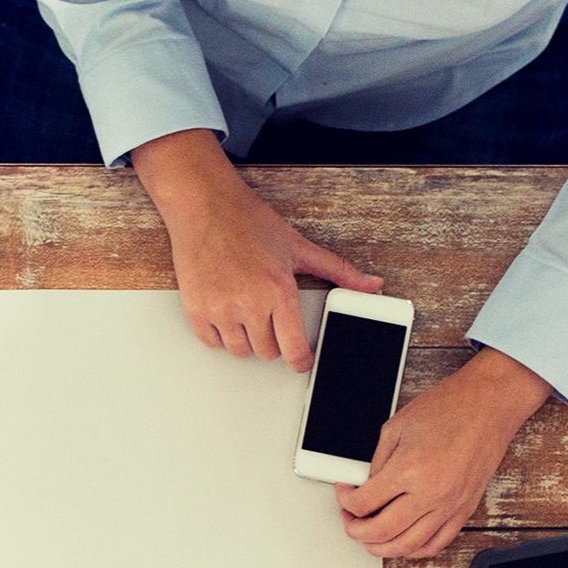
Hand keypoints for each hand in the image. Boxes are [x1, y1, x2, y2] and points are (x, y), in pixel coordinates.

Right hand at [134, 130, 381, 368]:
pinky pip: (212, 342)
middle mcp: (249, 304)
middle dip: (273, 342)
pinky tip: (227, 313)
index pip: (293, 350)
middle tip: (271, 318)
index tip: (302, 361)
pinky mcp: (196, 309)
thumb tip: (371, 285)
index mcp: (278, 291)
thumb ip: (338, 271)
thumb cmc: (248, 222)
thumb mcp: (299, 246)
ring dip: (247, 340)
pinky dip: (221, 334)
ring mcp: (220, 309)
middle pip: (267, 353)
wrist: (206, 206)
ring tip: (249, 313)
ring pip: (240, 351)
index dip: (301, 361)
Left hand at [337, 348, 549, 559]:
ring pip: (407, 546)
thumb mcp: (397, 427)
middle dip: (356, 530)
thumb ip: (377, 462)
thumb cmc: (450, 408)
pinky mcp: (464, 510)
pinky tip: (403, 542)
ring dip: (381, 547)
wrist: (489, 404)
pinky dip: (414, 549)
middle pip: (380, 532)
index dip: (346, 501)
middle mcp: (430, 494)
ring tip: (370, 537)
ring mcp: (450, 505)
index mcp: (409, 470)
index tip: (344, 494)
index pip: (364, 503)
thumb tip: (365, 486)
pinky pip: (436, 544)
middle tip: (351, 519)